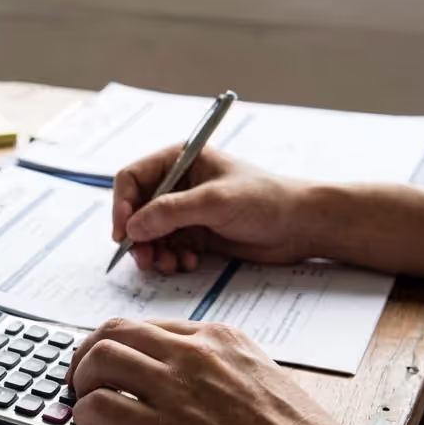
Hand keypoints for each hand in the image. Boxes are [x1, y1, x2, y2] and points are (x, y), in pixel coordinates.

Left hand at [66, 318, 367, 424]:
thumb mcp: (261, 379)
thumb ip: (220, 371)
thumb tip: (185, 384)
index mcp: (220, 338)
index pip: (149, 326)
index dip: (120, 345)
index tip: (109, 362)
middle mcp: (194, 353)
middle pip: (115, 330)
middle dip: (88, 352)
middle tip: (81, 378)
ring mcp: (177, 388)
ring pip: (101, 357)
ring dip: (81, 379)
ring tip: (82, 402)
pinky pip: (100, 404)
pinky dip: (84, 413)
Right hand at [113, 147, 314, 273]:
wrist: (301, 225)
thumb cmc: (266, 200)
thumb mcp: (215, 202)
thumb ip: (171, 212)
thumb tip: (132, 227)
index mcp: (180, 160)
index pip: (132, 178)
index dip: (122, 205)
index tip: (124, 233)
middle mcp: (178, 183)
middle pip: (136, 210)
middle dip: (138, 236)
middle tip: (144, 259)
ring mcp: (186, 210)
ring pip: (149, 233)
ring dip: (154, 251)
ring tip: (169, 265)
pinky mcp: (195, 233)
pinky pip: (167, 247)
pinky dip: (170, 258)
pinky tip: (186, 264)